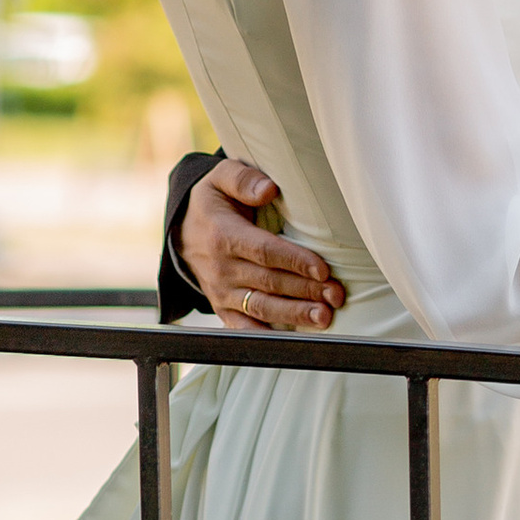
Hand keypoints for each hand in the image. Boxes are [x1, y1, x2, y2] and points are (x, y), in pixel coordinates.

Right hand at [180, 159, 344, 331]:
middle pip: (269, 283)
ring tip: (324, 317)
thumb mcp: (220, 179)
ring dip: (294, 315)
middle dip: (305, 291)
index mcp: (223, 235)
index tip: (322, 270)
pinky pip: (244, 328)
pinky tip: (295, 340)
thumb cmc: (212, 203)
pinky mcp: (223, 308)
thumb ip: (242, 179)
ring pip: (261, 308)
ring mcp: (221, 292)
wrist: (183, 231)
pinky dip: (268, 338)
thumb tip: (268, 189)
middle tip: (336, 295)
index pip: (264, 252)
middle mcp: (221, 268)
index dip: (294, 262)